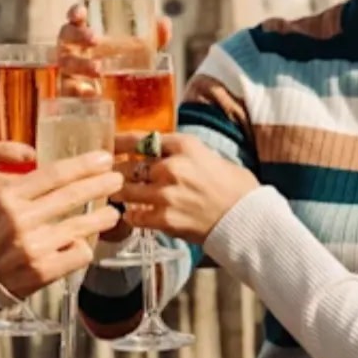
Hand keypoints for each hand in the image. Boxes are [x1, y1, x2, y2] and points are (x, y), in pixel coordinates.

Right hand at [0, 153, 124, 297]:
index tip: (103, 159)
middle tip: (117, 179)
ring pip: (80, 225)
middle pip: (71, 195)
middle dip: (100, 184)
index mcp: (7, 197)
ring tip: (112, 213)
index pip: (53, 174)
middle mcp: (20, 219)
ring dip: (101, 217)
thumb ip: (25, 191)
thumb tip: (65, 176)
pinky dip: (83, 248)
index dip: (83, 165)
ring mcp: (32, 246)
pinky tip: (83, 245)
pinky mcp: (43, 271)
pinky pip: (78, 253)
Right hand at [55, 2, 172, 96]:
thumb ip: (151, 39)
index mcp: (85, 34)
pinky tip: (92, 94)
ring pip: (66, 63)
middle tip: (95, 39)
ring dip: (81, 64)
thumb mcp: (137, 52)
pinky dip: (78, 91)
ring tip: (98, 69)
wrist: (114, 101)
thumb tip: (164, 24)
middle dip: (78, 35)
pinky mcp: (68, 93)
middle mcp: (72, 49)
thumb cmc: (118, 67)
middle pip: (67, 36)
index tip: (80, 12)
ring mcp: (67, 70)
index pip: (75, 19)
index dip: (75, 12)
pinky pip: (68, 91)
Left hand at [115, 133, 258, 245]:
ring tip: (116, 195)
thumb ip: (184, 154)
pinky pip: (134, 216)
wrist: (248, 220)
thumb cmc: (236, 188)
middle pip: (127, 166)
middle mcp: (172, 166)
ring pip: (125, 191)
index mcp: (185, 146)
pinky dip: (132, 216)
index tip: (110, 144)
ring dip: (119, 193)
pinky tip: (133, 215)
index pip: (141, 138)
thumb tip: (163, 153)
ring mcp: (166, 194)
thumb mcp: (210, 157)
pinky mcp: (165, 219)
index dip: (121, 142)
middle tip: (109, 175)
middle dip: (116, 171)